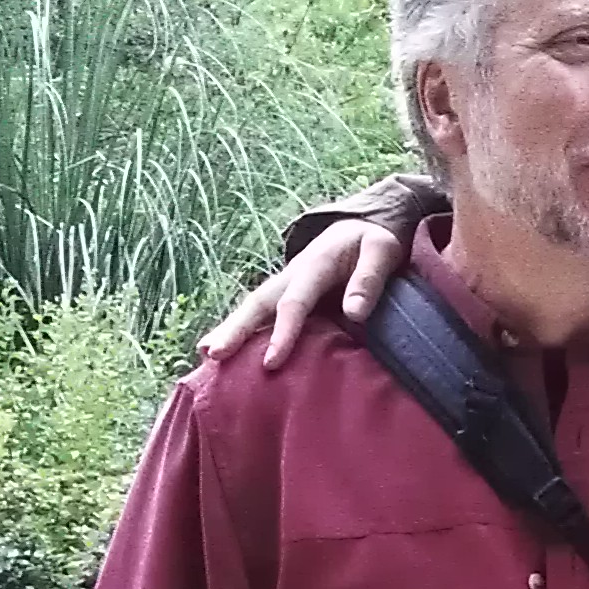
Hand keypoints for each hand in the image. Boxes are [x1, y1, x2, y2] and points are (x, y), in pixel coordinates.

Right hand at [198, 219, 403, 373]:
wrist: (362, 225)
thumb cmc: (374, 242)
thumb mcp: (382, 251)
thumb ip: (369, 279)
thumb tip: (354, 313)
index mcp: (315, 265)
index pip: (295, 303)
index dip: (283, 333)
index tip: (270, 363)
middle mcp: (292, 274)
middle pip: (258, 303)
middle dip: (235, 329)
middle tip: (213, 354)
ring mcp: (285, 284)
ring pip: (252, 307)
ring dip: (229, 329)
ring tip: (206, 354)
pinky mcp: (285, 294)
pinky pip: (260, 312)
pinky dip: (240, 330)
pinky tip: (224, 349)